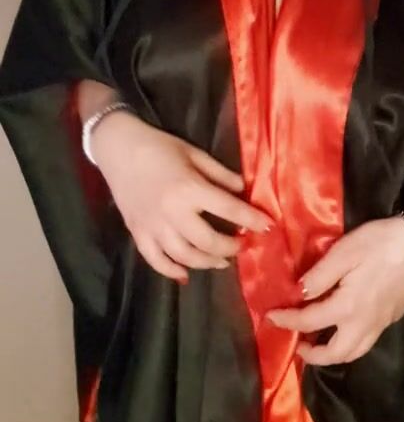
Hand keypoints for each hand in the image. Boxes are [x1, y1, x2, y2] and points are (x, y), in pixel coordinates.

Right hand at [91, 111, 270, 283]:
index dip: (252, 220)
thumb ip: (220, 174)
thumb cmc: (160, 146)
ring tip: (221, 261)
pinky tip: (185, 276)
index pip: (229, 210)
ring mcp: (153, 226)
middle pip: (209, 242)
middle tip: (240, 244)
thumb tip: (242, 191)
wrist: (118, 147)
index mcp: (190, 189)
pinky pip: (156, 261)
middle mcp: (173, 212)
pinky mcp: (137, 233)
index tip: (268, 227)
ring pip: (185, 257)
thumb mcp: (195, 154)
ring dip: (207, 262)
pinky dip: (171, 272)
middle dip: (230, 247)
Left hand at [267, 213, 403, 364]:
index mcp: (348, 306)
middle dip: (313, 356)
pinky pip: (366, 342)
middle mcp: (365, 323)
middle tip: (297, 343)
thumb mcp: (344, 252)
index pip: (310, 322)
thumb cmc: (379, 242)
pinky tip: (343, 327)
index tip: (271, 317)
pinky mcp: (391, 318)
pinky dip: (349, 344)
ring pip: (354, 353)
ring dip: (333, 355)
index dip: (287, 321)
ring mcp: (381, 324)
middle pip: (336, 354)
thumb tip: (299, 293)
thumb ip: (319, 276)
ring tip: (318, 342)